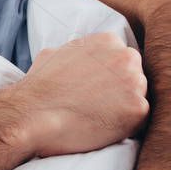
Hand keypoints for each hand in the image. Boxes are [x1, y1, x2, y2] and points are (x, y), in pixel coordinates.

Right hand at [19, 32, 148, 156]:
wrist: (31, 115)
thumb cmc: (37, 89)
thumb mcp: (53, 54)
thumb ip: (77, 52)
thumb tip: (78, 57)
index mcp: (108, 41)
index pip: (121, 58)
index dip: (109, 77)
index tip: (96, 89)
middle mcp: (126, 56)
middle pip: (135, 75)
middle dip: (120, 90)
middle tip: (98, 105)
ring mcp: (135, 82)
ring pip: (138, 97)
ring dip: (123, 108)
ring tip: (96, 118)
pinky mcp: (138, 108)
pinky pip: (139, 120)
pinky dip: (124, 127)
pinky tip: (101, 128)